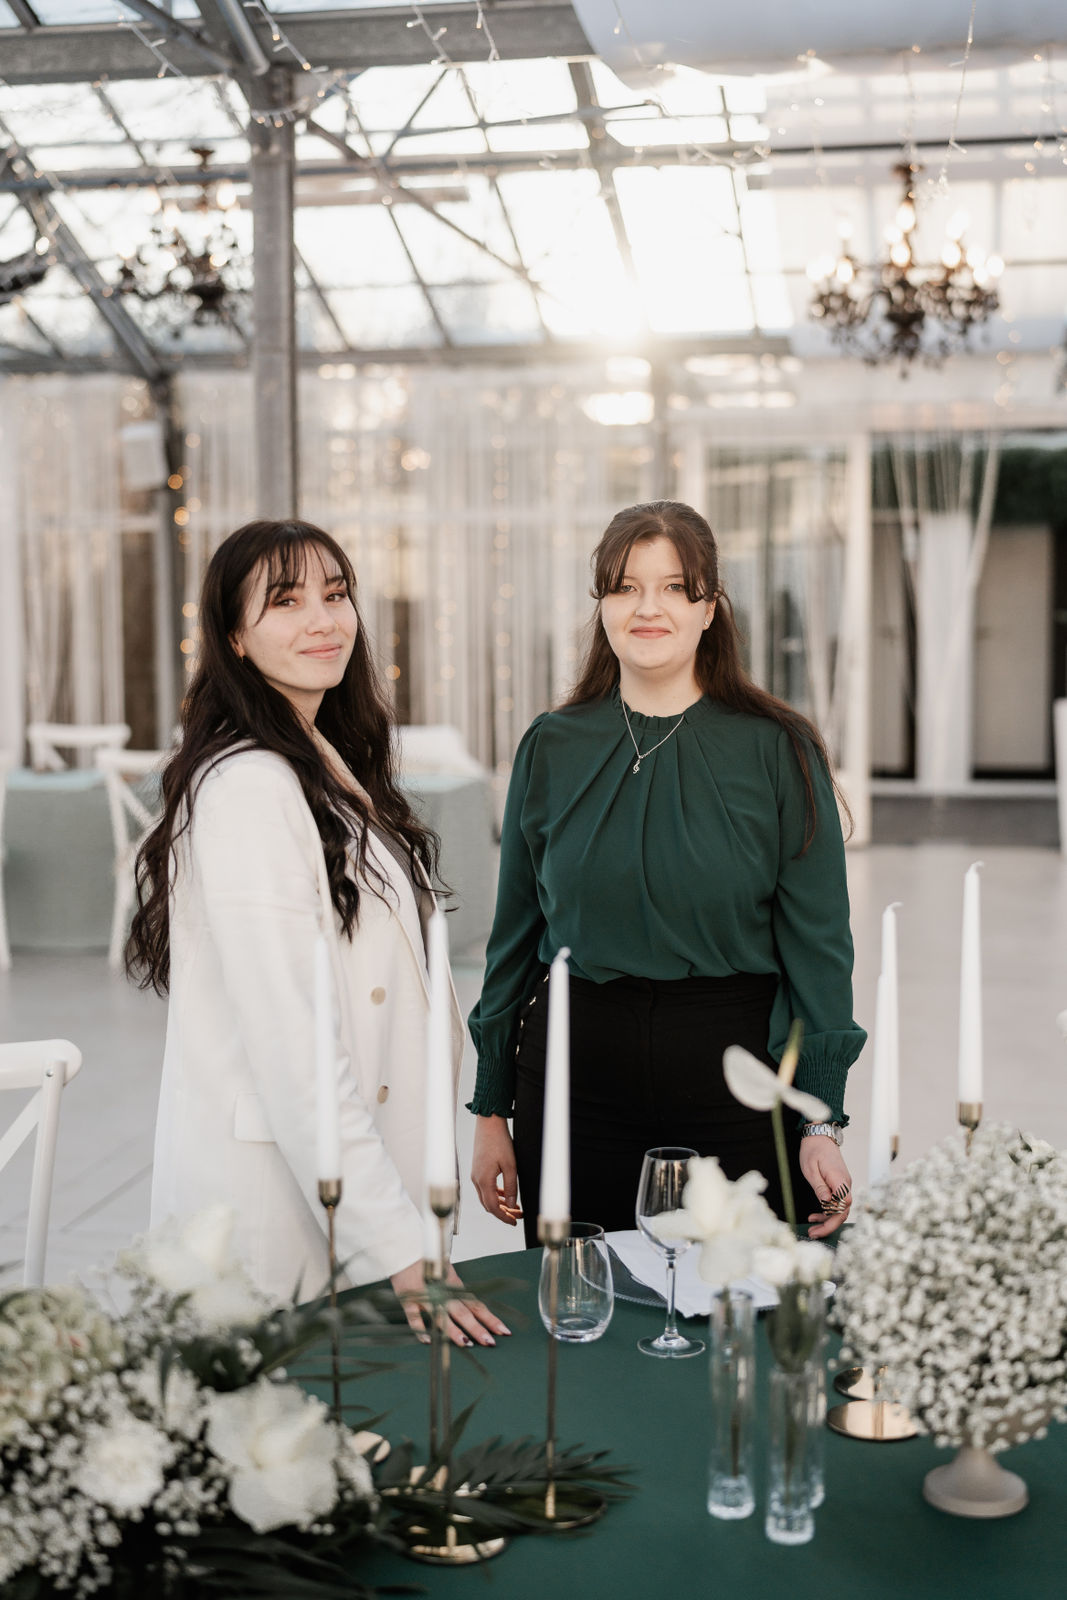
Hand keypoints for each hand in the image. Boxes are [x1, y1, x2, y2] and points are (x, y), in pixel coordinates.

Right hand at [390, 1260, 511, 1347]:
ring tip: (465, 1343)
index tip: (503, 1331)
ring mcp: (425, 1296)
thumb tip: (471, 1306)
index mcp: (454, 1286)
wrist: (407, 1248)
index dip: (489, 1319)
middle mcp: (443, 1292)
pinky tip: (427, 1340)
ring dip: (453, 1330)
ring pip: (441, 1315)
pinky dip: (420, 1328)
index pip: (475, 1305)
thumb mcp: (446, 1273)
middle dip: (477, 1328)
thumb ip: (456, 1289)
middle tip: (490, 1342)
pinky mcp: (409, 1299)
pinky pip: (414, 1316)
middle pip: (463, 1312)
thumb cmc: (428, 1262)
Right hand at [471, 1114, 521, 1224]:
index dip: (504, 1217)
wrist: (489, 1124)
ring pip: (487, 1197)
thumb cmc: (500, 1142)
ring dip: (500, 1204)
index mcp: (483, 1180)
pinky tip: (506, 1194)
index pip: (493, 1207)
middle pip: (489, 1204)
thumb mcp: (511, 1166)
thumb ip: (511, 1187)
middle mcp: (476, 1180)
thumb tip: (513, 1205)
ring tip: (515, 1206)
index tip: (514, 1222)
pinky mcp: (478, 1170)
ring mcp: (476, 1175)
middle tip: (518, 1215)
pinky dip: (496, 1194)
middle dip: (503, 1212)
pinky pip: (485, 1188)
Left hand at [798, 1135, 852, 1238]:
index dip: (834, 1216)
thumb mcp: (810, 1169)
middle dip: (829, 1225)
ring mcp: (843, 1186)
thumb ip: (819, 1187)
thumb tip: (826, 1204)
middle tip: (813, 1234)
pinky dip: (827, 1212)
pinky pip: (836, 1204)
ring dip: (827, 1221)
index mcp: (839, 1179)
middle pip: (843, 1211)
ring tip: (812, 1229)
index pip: (844, 1203)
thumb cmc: (813, 1150)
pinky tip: (815, 1216)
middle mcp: (845, 1184)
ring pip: (840, 1210)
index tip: (818, 1223)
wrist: (819, 1136)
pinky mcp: (839, 1186)